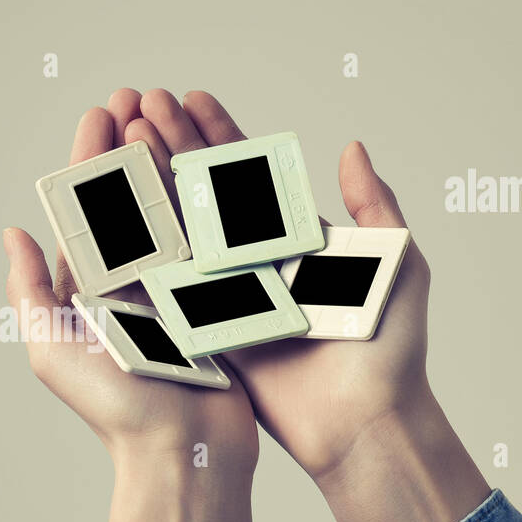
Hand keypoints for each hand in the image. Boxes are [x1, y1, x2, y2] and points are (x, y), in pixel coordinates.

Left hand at [3, 99, 258, 521]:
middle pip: (129, 197)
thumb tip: (10, 231)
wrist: (184, 456)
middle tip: (138, 95)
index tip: (101, 111)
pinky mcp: (217, 300)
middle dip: (130, 144)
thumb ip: (29, 288)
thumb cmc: (114, 411)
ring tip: (172, 111)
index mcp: (88, 290)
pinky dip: (209, 196)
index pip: (85, 207)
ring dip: (168, 157)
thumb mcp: (50, 347)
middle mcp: (130, 284)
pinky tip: (213, 158)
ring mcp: (176, 289)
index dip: (90, 156)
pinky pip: (211, 238)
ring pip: (170, 208)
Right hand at [130, 88, 489, 521]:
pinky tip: (121, 209)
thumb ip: (375, 207)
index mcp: (296, 240)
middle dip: (174, 146)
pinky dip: (148, 247)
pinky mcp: (209, 330)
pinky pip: (173, 285)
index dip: (219, 133)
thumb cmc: (393, 349)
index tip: (190, 97)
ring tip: (127, 141)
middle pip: (205, 192)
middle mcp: (257, 263)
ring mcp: (228, 296)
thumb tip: (351, 148)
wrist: (367, 424)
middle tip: (142, 105)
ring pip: (183, 230)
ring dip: (154, 184)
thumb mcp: (399, 264)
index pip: (250, 174)